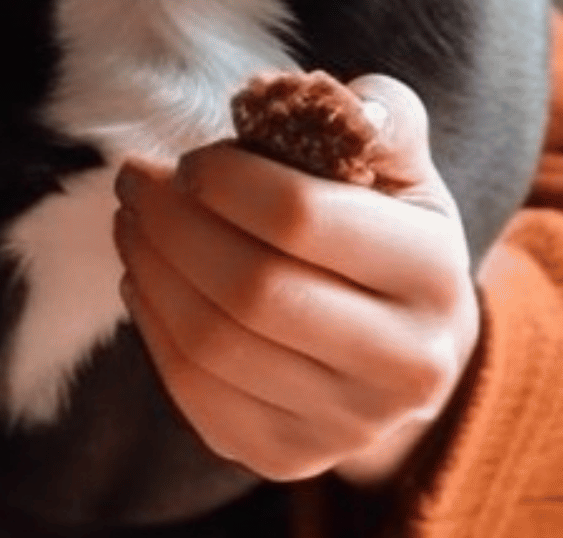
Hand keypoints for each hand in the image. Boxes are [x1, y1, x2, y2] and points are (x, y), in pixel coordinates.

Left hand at [112, 75, 479, 489]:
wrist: (407, 348)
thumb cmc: (386, 230)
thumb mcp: (401, 165)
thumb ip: (383, 113)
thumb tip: (354, 105)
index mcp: (431, 275)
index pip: (300, 218)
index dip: (225, 179)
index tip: (189, 158)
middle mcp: (404, 366)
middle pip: (250, 289)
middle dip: (171, 222)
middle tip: (133, 179)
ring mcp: (348, 424)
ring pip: (213, 345)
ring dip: (150, 268)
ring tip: (130, 221)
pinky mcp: (290, 457)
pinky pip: (196, 393)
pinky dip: (152, 328)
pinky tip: (143, 281)